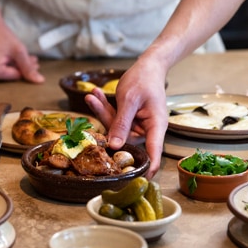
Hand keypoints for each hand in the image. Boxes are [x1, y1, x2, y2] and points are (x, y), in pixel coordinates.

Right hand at [0, 19, 44, 83]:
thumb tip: (40, 80)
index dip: (26, 69)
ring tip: (19, 56)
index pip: (15, 76)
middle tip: (32, 60)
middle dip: (19, 67)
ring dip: (10, 66)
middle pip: (6, 76)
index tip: (36, 63)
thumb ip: (28, 67)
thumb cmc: (0, 34)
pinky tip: (6, 56)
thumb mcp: (18, 51)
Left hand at [85, 63, 167, 177]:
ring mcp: (136, 126)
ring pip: (115, 128)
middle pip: (125, 139)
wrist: (147, 66)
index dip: (146, 168)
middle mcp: (146, 130)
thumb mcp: (130, 99)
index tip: (138, 181)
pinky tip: (95, 94)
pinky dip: (103, 107)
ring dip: (102, 112)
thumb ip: (121, 122)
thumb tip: (114, 145)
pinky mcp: (127, 121)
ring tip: (92, 94)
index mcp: (155, 126)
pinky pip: (113, 119)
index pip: (153, 152)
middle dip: (107, 123)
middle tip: (91, 104)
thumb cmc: (144, 80)